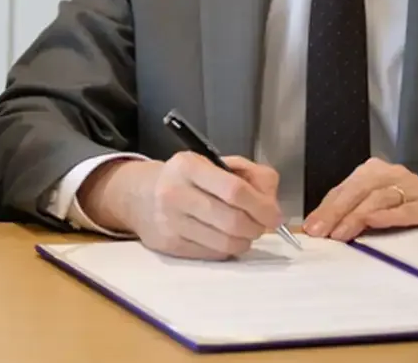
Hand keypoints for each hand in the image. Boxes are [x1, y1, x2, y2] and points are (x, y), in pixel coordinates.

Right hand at [84, 152, 283, 259]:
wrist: (142, 197)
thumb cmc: (189, 179)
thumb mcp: (216, 163)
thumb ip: (251, 175)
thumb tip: (271, 203)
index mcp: (189, 166)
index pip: (234, 190)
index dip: (261, 206)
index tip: (275, 215)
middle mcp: (175, 192)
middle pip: (232, 220)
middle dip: (257, 227)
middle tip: (262, 226)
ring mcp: (170, 221)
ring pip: (225, 242)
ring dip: (245, 241)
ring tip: (244, 232)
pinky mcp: (169, 244)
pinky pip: (213, 253)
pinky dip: (228, 248)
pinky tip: (224, 237)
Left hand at [301, 159, 417, 241]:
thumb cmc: (409, 206)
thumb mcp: (377, 205)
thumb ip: (350, 213)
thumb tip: (317, 229)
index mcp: (372, 173)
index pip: (343, 189)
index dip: (325, 208)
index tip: (310, 228)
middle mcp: (390, 174)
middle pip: (357, 191)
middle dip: (335, 212)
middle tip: (320, 233)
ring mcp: (412, 187)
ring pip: (378, 198)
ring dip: (356, 216)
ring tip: (340, 234)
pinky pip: (406, 208)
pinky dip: (389, 215)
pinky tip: (374, 222)